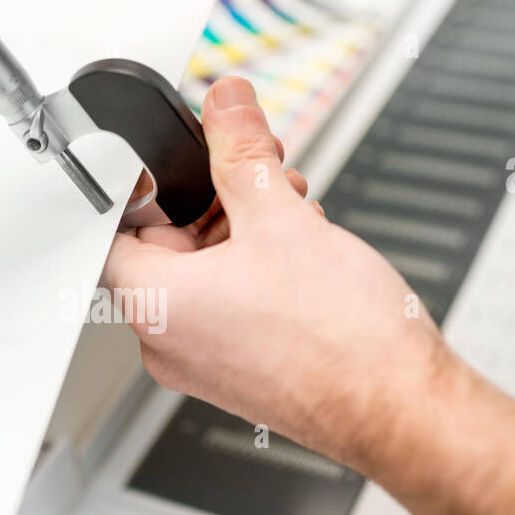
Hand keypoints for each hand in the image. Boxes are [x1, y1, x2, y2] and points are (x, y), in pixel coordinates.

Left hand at [105, 77, 450, 476]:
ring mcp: (204, 362)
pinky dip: (256, 270)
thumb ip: (243, 151)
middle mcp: (168, 343)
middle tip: (258, 173)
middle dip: (214, 200)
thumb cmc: (340, 342)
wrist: (399, 409)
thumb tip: (225, 105)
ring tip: (292, 210)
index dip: (149, 186)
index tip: (183, 163)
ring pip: (205, 275)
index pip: (114, 230)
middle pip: (165, 248)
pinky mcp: (240, 372)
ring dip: (243, 231)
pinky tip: (301, 251)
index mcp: (155, 306)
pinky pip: (229, 306)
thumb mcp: (282, 217)